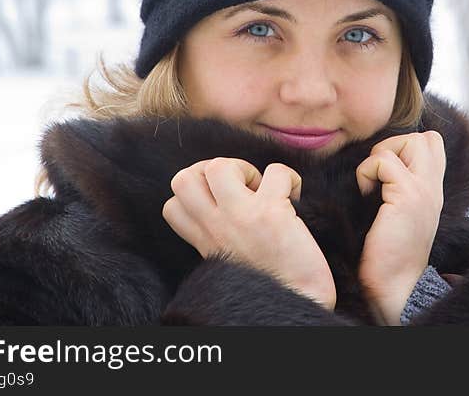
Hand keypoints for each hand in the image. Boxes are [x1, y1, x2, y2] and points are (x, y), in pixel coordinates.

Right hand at [162, 157, 335, 310]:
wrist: (297, 303)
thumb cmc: (270, 284)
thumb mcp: (228, 262)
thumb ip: (220, 235)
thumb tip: (226, 202)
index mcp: (206, 240)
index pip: (172, 205)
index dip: (196, 192)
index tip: (220, 200)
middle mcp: (216, 227)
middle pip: (183, 178)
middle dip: (211, 170)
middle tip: (237, 187)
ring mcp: (241, 217)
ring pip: (219, 165)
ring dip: (244, 168)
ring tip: (261, 188)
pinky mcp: (272, 212)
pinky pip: (276, 171)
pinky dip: (289, 177)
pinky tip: (293, 197)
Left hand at [355, 131, 445, 324]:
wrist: (395, 286)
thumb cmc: (387, 253)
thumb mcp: (399, 213)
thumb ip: (398, 187)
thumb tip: (378, 163)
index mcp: (433, 190)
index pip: (433, 145)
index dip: (405, 147)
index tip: (386, 173)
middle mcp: (434, 188)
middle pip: (426, 138)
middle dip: (395, 145)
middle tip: (380, 174)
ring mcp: (424, 190)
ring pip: (410, 140)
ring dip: (381, 156)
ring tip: (373, 185)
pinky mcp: (408, 196)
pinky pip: (382, 160)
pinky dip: (366, 172)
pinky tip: (365, 195)